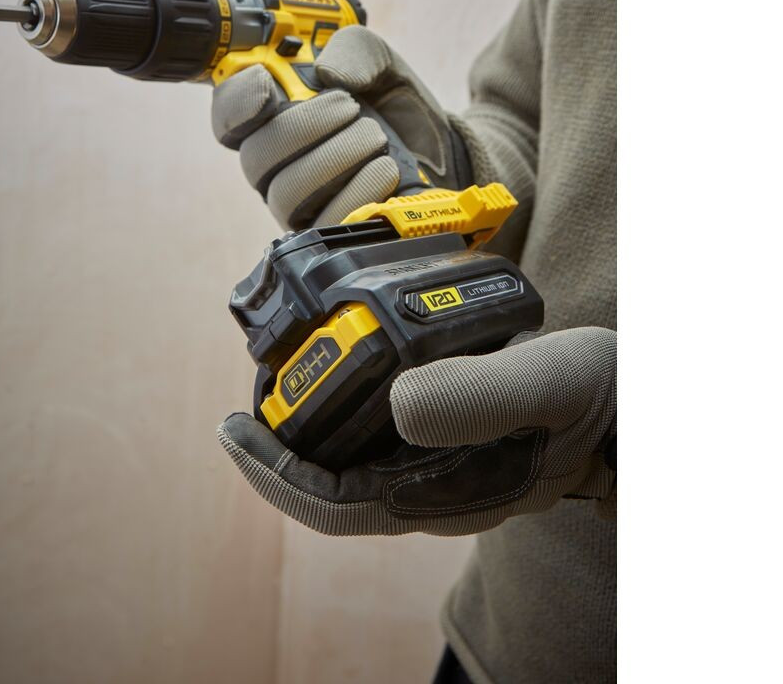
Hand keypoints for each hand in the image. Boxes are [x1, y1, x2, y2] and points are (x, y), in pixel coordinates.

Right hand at [210, 25, 472, 229]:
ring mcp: (299, 204)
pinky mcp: (329, 235)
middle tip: (350, 107)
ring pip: (286, 193)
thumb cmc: (395, 107)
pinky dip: (358, 190)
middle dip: (305, 127)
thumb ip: (354, 49)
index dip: (237, 103)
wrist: (443, 153)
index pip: (229, 115)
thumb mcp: (379, 60)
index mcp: (273, 115)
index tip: (267, 84)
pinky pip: (324, 224)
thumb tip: (328, 74)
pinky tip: (385, 169)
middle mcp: (276, 162)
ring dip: (337, 157)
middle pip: (255, 158)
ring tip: (376, 138)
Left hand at [217, 327, 615, 535]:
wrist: (640, 410)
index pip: (331, 502)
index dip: (272, 473)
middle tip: (242, 399)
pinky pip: (380, 431)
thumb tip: (396, 401)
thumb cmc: (600, 401)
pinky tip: (342, 368)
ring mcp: (439, 464)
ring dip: (307, 427)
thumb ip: (480, 395)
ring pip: (350, 457)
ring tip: (278, 378)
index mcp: (442, 492)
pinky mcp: (450, 436)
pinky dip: (347, 403)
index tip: (230, 430)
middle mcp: (430, 486)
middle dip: (276, 448)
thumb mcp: (547, 382)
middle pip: (328, 482)